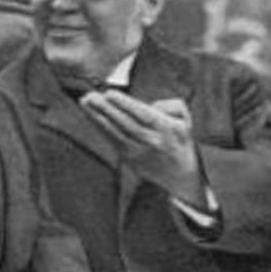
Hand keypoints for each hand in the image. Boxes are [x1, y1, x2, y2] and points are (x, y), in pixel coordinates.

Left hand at [81, 91, 204, 203]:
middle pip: (125, 123)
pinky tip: (90, 116)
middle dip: (106, 109)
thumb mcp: (186, 121)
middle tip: (91, 96)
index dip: (125, 104)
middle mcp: (152, 141)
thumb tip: (152, 104)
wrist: (181, 178)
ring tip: (85, 102)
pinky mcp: (128, 159)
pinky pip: (112, 140)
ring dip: (98, 117)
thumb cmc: (180, 143)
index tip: (110, 93)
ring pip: (115, 132)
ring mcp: (138, 152)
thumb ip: (171, 106)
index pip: (144, 114)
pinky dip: (100, 127)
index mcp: (167, 129)